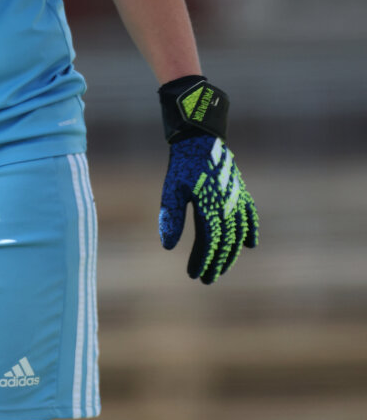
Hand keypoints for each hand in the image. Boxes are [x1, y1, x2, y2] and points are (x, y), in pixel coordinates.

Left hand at [159, 134, 258, 283]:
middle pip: (225, 242)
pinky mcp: (240, 191)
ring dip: (231, 253)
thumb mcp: (172, 190)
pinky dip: (250, 230)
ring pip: (238, 233)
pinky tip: (249, 245)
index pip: (209, 242)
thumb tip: (168, 247)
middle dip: (217, 263)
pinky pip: (250, 215)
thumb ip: (171, 218)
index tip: (194, 275)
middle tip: (207, 280)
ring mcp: (237, 199)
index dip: (203, 261)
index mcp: (210, 206)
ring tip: (221, 268)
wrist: (200, 139)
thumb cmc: (182, 165)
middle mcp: (227, 205)